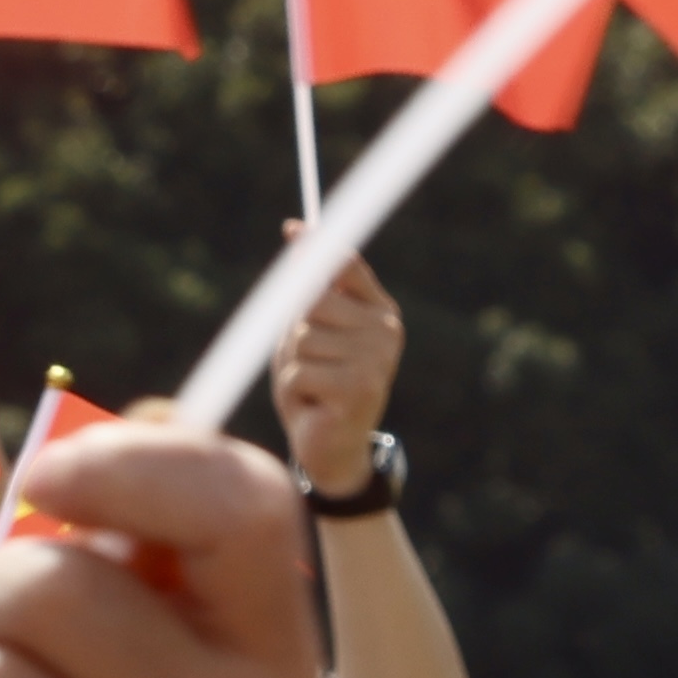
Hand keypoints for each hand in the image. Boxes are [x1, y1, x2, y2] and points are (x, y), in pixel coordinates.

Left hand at [273, 244, 403, 501]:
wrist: (331, 448)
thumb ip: (309, 292)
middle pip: (313, 301)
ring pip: (301, 339)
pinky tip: (312, 404)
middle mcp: (385, 331)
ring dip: (291, 366)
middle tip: (306, 361)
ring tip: (310, 387)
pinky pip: (298, 371)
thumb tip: (300, 233)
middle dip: (294, 331)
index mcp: (378, 312)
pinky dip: (292, 389)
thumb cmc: (316, 386)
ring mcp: (377, 359)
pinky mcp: (359, 387)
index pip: (347, 268)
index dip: (318, 248)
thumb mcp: (310, 335)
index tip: (292, 229)